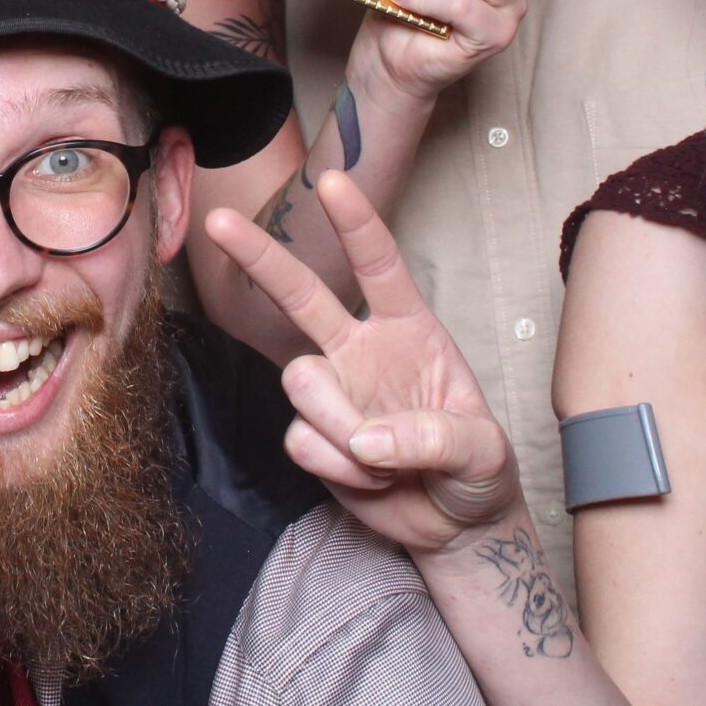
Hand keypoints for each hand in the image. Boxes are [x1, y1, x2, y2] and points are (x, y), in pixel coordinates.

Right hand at [204, 174, 522, 555]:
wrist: (455, 525)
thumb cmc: (477, 471)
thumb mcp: (483, 452)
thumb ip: (434, 437)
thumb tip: (367, 438)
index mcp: (411, 330)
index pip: (380, 266)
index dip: (356, 224)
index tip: (334, 180)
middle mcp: (361, 350)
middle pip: (302, 294)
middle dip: (261, 256)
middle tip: (221, 223)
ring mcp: (334, 392)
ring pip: (300, 382)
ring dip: (341, 425)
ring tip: (385, 460)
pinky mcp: (313, 436)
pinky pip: (302, 441)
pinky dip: (340, 468)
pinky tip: (372, 478)